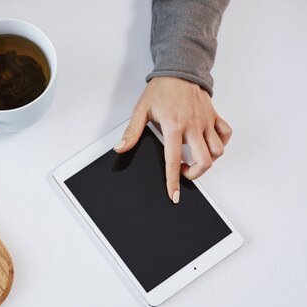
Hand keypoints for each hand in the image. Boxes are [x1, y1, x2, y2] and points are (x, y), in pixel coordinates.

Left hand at [114, 77, 231, 202]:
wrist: (179, 70)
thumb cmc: (161, 89)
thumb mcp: (141, 110)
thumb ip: (131, 132)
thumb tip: (121, 148)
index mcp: (174, 126)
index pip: (174, 160)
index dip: (173, 181)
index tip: (174, 195)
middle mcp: (193, 126)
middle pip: (204, 160)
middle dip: (194, 174)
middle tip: (183, 172)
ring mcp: (206, 121)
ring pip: (217, 150)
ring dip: (208, 161)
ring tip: (194, 160)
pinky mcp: (214, 116)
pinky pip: (225, 134)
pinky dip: (220, 144)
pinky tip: (208, 146)